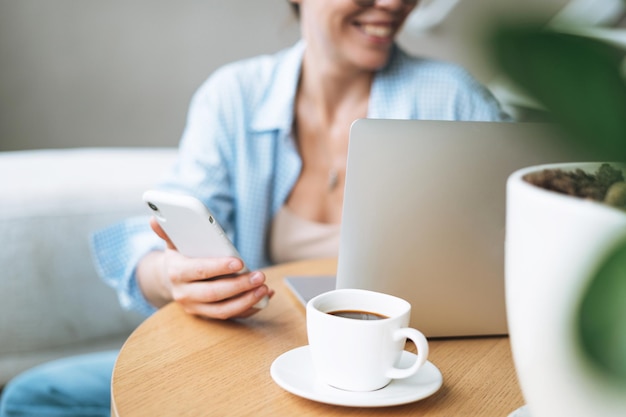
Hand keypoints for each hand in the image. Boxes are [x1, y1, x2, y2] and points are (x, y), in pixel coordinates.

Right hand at [137, 217, 272, 319]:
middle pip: (214, 294)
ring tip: (265, 288)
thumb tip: (155, 218)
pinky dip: (250, 308)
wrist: (172, 280)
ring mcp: (197, 308)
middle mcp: (184, 294)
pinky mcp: (208, 316)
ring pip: (223, 311)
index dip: (219, 268)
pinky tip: (265, 297)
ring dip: (247, 301)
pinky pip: (232, 316)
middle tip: (260, 276)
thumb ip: (168, 231)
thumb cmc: (180, 256)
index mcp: (177, 273)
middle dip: (240, 286)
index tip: (239, 262)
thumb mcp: (173, 243)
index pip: (199, 271)